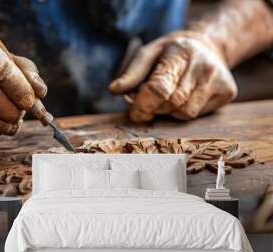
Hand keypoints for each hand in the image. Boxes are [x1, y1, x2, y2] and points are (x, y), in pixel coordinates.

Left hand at [109, 31, 237, 121]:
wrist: (208, 45)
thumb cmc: (171, 53)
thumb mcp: (149, 54)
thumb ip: (132, 74)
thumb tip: (114, 90)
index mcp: (180, 53)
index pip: (158, 88)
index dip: (143, 106)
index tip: (136, 113)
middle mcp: (203, 66)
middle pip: (171, 104)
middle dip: (156, 109)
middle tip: (151, 103)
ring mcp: (218, 80)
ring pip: (185, 113)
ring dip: (170, 112)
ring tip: (169, 97)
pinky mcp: (227, 92)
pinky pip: (197, 115)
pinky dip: (183, 113)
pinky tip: (184, 98)